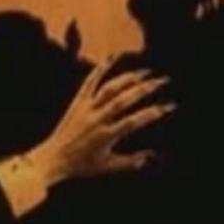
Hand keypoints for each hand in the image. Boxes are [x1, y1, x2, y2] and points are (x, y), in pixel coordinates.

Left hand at [27, 55, 175, 185]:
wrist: (54, 158)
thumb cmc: (82, 165)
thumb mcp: (108, 167)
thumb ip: (130, 162)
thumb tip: (151, 157)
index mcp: (106, 136)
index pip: (134, 122)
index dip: (153, 113)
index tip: (168, 106)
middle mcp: (97, 120)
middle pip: (124, 100)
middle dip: (145, 89)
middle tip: (162, 81)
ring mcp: (87, 109)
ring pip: (110, 88)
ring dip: (128, 78)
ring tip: (145, 72)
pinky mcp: (78, 102)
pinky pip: (90, 81)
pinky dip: (101, 67)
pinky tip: (113, 56)